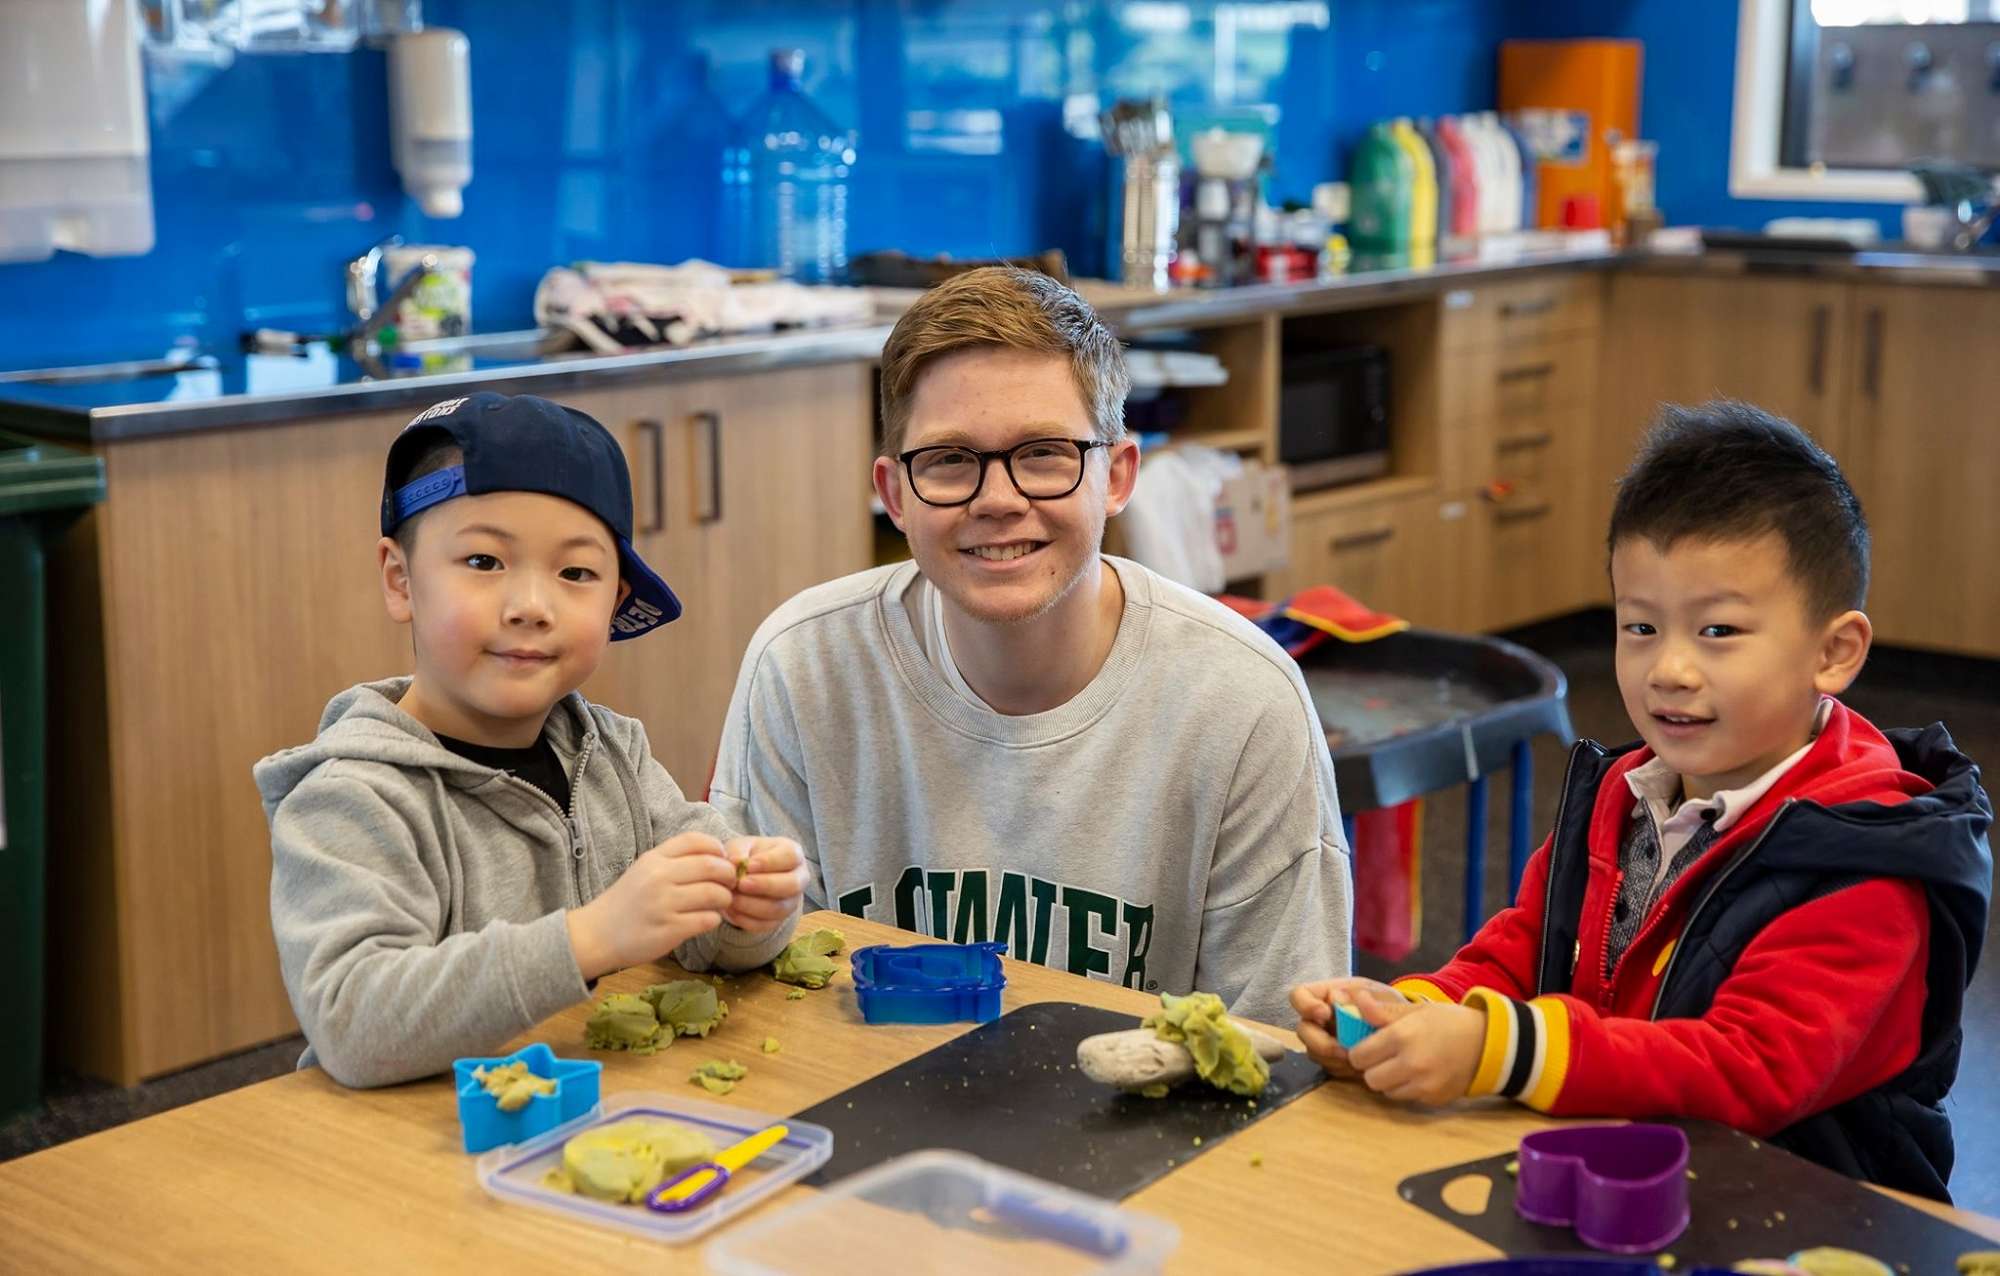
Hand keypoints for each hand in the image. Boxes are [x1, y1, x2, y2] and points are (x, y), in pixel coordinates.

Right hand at [566, 832, 737, 979]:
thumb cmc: (627, 902)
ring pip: (714, 894)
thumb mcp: (644, 870)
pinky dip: (714, 919)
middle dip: (729, 875)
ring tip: (720, 903)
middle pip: (712, 866)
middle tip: (730, 884)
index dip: (717, 848)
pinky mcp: (670, 930)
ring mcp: (664, 904)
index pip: (695, 840)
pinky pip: (707, 920)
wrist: (597, 935)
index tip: (722, 859)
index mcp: (654, 859)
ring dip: (724, 899)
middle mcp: (659, 877)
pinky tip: (706, 920)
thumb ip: (675, 861)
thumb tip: (717, 857)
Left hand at [719, 836, 807, 934]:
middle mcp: (799, 878)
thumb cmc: (746, 857)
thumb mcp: (740, 847)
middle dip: (765, 885)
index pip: (790, 856)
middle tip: (741, 884)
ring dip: (752, 905)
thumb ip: (738, 852)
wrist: (745, 878)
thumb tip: (736, 862)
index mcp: (793, 854)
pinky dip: (746, 919)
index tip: (748, 865)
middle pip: (791, 885)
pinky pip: (766, 924)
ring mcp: (791, 902)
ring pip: (778, 908)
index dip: (770, 862)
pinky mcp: (779, 920)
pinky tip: (731, 910)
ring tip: (732, 898)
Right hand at [1291, 977, 1406, 1079]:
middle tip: (1343, 1050)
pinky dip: (1343, 1070)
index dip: (1305, 1005)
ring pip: (1313, 1052)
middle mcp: (1320, 1018)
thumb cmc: (1392, 1008)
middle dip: (1321, 1043)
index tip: (1324, 1014)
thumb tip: (1338, 997)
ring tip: (1359, 1060)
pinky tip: (1361, 1068)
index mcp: (1329, 994)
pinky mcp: (1332, 1059)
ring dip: (1334, 1059)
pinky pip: (1328, 1067)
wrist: (1406, 1033)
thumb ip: (1366, 998)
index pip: (1299, 995)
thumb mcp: (1386, 1000)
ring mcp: (1324, 1039)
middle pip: (1302, 1029)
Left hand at [1345, 993, 1488, 1106]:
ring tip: (1400, 1064)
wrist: (1487, 1043)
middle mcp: (1411, 1063)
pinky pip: (1405, 1098)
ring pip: (1385, 1091)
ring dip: (1387, 1080)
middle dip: (1371, 1068)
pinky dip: (1405, 1088)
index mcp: (1402, 1036)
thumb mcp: (1416, 1009)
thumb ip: (1382, 1010)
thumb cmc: (1448, 1022)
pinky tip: (1417, 1074)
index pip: (1359, 1055)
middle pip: (1369, 1078)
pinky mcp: (1433, 1099)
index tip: (1366, 1045)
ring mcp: (1423, 1085)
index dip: (1359, 1050)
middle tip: (1382, 1057)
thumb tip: (1355, 1000)